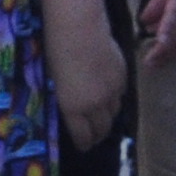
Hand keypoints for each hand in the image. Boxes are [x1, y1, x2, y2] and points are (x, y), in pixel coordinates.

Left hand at [51, 9, 129, 153]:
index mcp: (73, 108)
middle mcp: (95, 105)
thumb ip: (64, 101)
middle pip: (102, 128)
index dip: (84, 143)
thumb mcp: (52, 82)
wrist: (78, 29)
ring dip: (107, 118)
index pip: (83, 135)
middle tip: (93, 136)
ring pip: (114, 113)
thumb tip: (70, 110)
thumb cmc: (54, 52)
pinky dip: (114, 99)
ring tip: (102, 118)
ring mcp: (111, 91)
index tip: (83, 145)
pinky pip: (120, 96)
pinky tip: (108, 96)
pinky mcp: (122, 77)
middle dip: (97, 134)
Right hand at [138, 0, 175, 68]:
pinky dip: (167, 29)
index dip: (170, 48)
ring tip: (153, 59)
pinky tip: (159, 40)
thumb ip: (158, 6)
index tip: (156, 59)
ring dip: (165, 46)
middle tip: (151, 64)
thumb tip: (145, 22)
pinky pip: (174, 16)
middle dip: (166, 52)